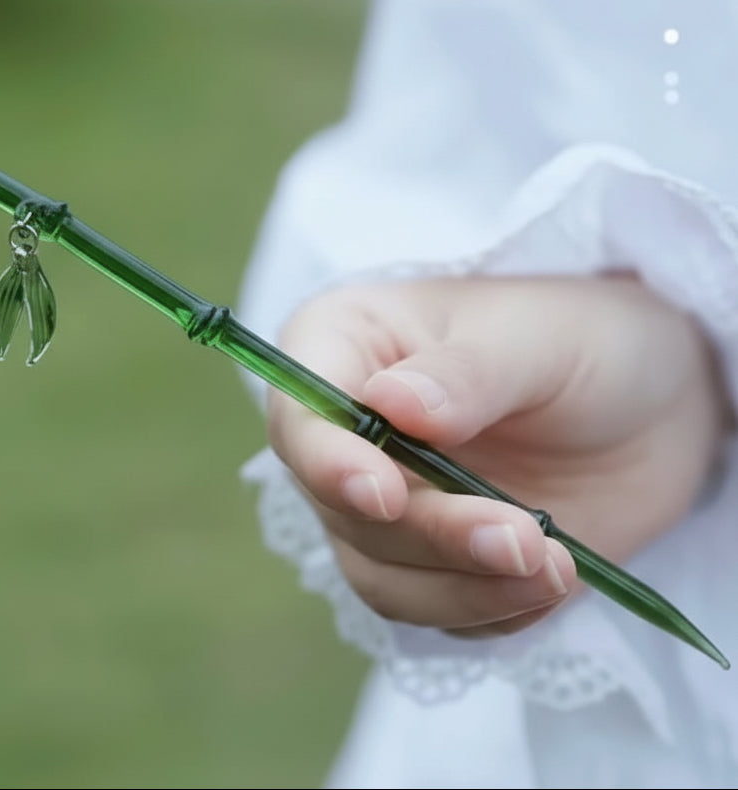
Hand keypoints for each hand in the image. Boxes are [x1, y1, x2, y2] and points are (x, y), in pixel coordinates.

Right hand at [267, 274, 729, 636]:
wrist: (648, 405)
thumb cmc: (581, 339)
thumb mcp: (535, 338)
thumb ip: (467, 376)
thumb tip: (390, 405)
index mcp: (344, 350)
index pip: (302, 416)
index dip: (328, 463)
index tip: (384, 496)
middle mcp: (349, 436)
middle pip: (342, 510)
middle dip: (431, 535)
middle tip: (520, 539)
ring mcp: (388, 504)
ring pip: (382, 576)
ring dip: (462, 588)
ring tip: (555, 569)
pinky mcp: (431, 561)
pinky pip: (437, 612)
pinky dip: (489, 612)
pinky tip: (550, 580)